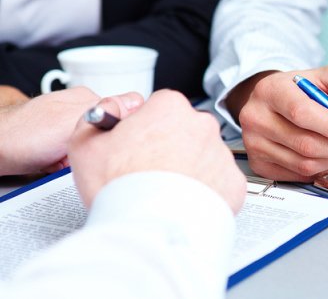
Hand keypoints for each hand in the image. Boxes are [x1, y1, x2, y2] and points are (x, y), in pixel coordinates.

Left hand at [0, 88, 142, 175]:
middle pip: (109, 133)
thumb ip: (107, 111)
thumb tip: (141, 102)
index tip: (114, 143)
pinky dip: (68, 165)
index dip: (123, 131)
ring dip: (82, 159)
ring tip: (64, 162)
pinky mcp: (59, 143)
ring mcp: (68, 126)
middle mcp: (80, 110)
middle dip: (100, 149)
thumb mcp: (71, 121)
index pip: (126, 112)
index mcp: (89, 99)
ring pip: (93, 147)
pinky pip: (76, 157)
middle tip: (81, 155)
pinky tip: (56, 166)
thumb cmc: (22, 136)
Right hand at [68, 90, 246, 212]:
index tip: (137, 145)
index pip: (160, 107)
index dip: (145, 127)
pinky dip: (206, 193)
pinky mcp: (233, 183)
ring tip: (165, 192)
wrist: (148, 229)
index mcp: (170, 107)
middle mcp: (202, 125)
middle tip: (149, 172)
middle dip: (170, 147)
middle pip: (184, 131)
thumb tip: (112, 111)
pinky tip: (183, 202)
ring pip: (203, 157)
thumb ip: (101, 115)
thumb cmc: (120, 188)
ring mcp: (221, 154)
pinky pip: (219, 184)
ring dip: (189, 170)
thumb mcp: (86, 142)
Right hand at [229, 65, 327, 181]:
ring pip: (303, 164)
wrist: (275, 101)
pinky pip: (298, 176)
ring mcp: (254, 144)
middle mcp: (256, 117)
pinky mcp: (259, 165)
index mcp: (271, 90)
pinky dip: (324, 173)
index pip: (302, 113)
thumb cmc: (303, 89)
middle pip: (305, 143)